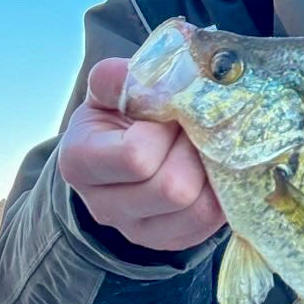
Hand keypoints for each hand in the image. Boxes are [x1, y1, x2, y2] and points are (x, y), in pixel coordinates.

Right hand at [57, 57, 225, 250]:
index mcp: (81, 162)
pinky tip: (212, 167)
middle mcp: (104, 206)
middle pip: (172, 187)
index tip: (170, 111)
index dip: (165, 130)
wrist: (123, 151)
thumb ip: (123, 77)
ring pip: (198, 208)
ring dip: (212, 170)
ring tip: (205, 145)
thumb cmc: (119, 116)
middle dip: (194, 150)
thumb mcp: (111, 91)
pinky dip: (222, 191)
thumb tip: (156, 63)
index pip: (136, 156)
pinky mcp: (171, 240)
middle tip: (196, 126)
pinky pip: (213, 221)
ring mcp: (138, 231)